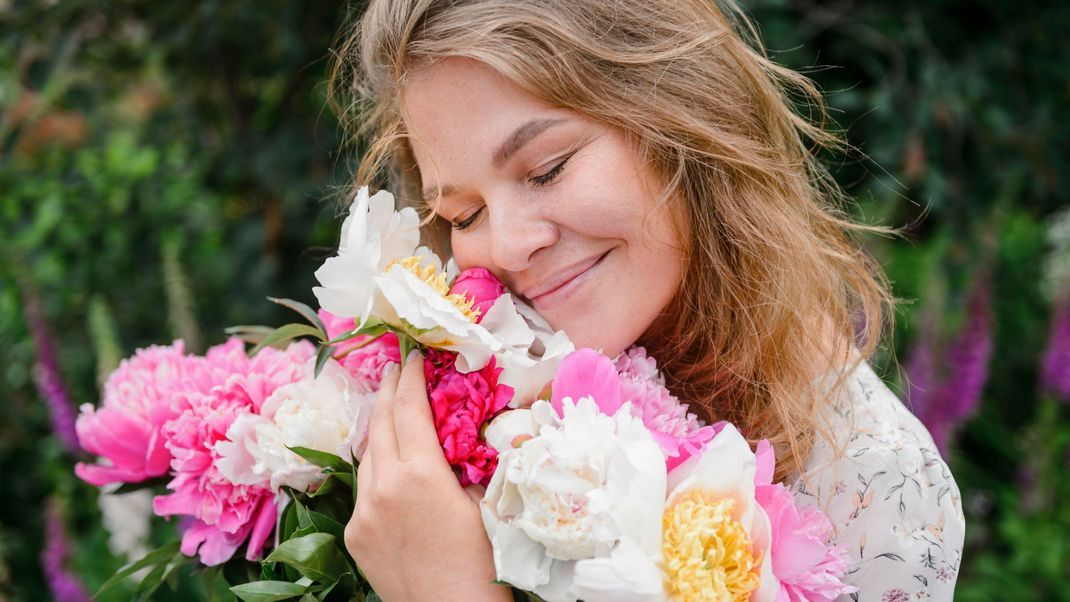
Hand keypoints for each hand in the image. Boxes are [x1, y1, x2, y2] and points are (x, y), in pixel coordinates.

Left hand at [344, 350, 511, 601]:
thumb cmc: (484, 560)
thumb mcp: (486, 500)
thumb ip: (468, 462)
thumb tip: (464, 433)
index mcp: (419, 474)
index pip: (410, 409)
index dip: (412, 378)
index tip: (415, 357)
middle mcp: (383, 487)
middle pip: (381, 423)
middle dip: (389, 391)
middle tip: (396, 368)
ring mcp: (364, 513)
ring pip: (368, 456)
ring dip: (380, 429)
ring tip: (391, 411)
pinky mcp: (355, 535)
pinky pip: (364, 490)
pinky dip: (376, 470)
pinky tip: (389, 466)